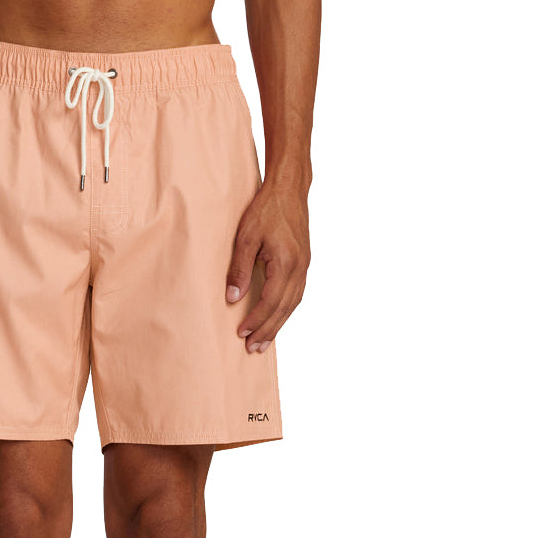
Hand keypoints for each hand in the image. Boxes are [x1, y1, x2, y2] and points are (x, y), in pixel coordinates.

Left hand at [225, 180, 310, 353]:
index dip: (256, 320)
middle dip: (267, 330)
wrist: (289, 189)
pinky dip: (286, 311)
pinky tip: (276, 319)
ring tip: (263, 342)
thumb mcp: (245, 237)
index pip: (270, 301)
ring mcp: (305, 266)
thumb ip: (239, 269)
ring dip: (278, 325)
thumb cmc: (266, 209)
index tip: (241, 333)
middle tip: (253, 348)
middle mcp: (300, 267)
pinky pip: (296, 294)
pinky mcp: (304, 263)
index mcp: (286, 262)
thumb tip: (233, 299)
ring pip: (293, 304)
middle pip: (284, 309)